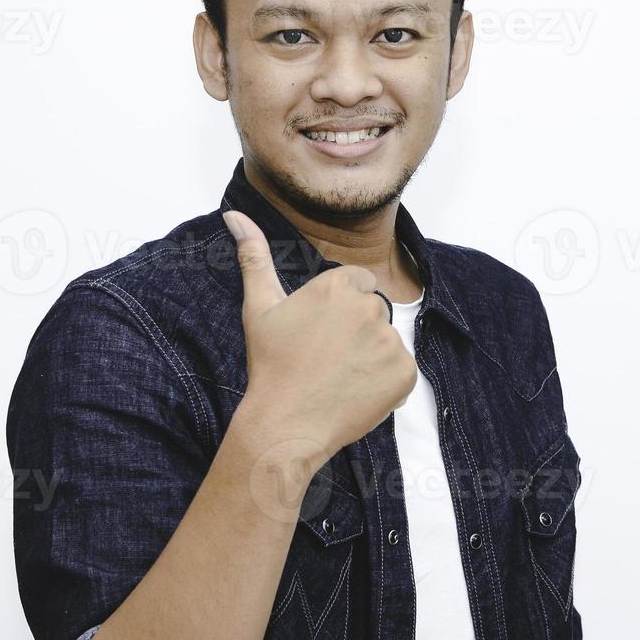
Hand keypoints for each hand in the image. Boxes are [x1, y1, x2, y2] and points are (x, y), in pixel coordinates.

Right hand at [224, 209, 416, 465]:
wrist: (285, 424)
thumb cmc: (270, 366)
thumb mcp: (259, 308)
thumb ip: (254, 257)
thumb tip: (234, 214)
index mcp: (337, 285)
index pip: (357, 284)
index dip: (339, 310)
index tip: (320, 334)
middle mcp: (368, 307)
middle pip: (373, 312)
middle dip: (356, 332)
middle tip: (325, 359)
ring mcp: (390, 341)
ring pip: (387, 342)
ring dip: (371, 358)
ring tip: (338, 379)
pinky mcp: (405, 373)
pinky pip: (402, 371)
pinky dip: (386, 384)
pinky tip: (356, 393)